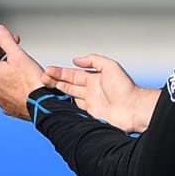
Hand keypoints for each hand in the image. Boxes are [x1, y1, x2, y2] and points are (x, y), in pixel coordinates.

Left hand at [0, 25, 45, 120]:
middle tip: (15, 45)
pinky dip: (11, 82)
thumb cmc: (33, 82)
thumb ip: (7, 41)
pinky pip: (5, 90)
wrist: (43, 106)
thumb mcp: (20, 56)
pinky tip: (23, 80)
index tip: (7, 35)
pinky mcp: (6, 105)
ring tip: (22, 64)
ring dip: (6, 68)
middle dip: (2, 52)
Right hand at [42, 54, 159, 133]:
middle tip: (40, 79)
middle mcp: (91, 91)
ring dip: (56, 93)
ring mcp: (90, 104)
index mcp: (95, 79)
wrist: (133, 110)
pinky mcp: (89, 115)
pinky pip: (73, 110)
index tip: (47, 71)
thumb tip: (76, 60)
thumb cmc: (126, 88)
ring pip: (68, 97)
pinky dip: (64, 107)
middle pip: (68, 85)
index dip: (59, 73)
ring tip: (42, 89)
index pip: (73, 75)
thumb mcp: (111, 66)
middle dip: (53, 82)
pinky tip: (54, 105)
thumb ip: (94, 60)